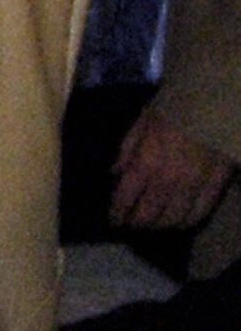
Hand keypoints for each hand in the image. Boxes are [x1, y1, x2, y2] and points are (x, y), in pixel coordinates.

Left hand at [112, 107, 236, 232]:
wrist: (217, 103)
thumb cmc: (176, 108)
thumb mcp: (143, 122)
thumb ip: (127, 149)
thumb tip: (115, 173)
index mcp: (145, 162)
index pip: (125, 199)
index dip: (117, 213)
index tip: (114, 220)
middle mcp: (167, 180)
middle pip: (148, 215)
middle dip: (136, 224)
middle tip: (132, 226)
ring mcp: (193, 186)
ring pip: (173, 219)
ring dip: (160, 226)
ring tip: (154, 226)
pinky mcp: (216, 185)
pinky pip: (201, 212)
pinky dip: (188, 221)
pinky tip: (181, 222)